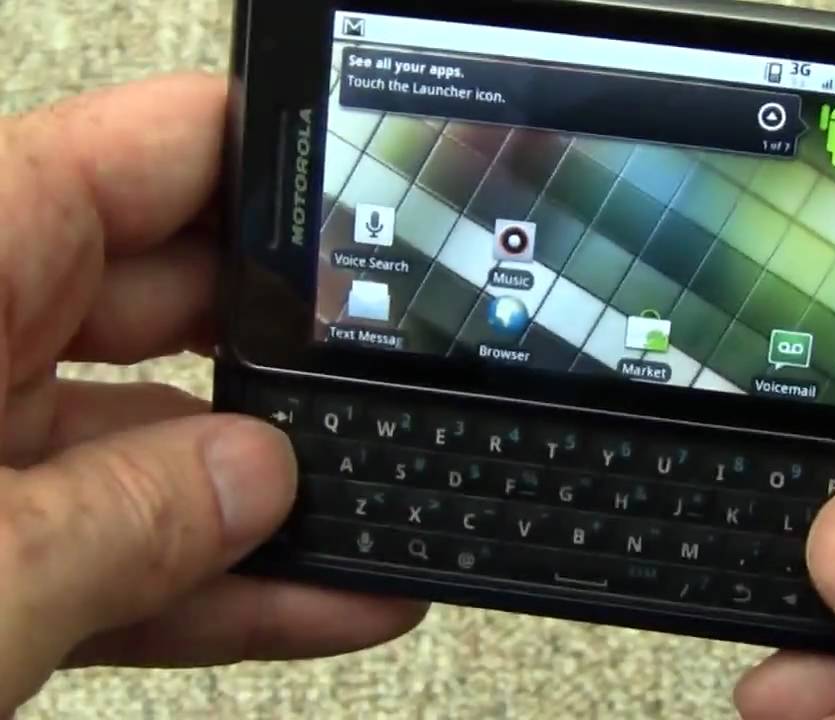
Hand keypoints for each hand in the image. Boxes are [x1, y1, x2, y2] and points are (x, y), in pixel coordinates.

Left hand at [0, 75, 426, 713]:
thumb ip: (120, 522)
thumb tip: (258, 480)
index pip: (149, 153)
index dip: (282, 162)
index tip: (391, 190)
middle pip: (172, 303)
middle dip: (299, 354)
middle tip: (402, 385)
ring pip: (156, 447)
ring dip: (276, 496)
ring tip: (391, 519)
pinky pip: (116, 548)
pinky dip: (214, 583)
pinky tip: (329, 601)